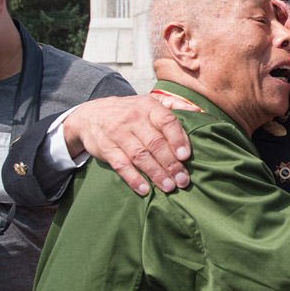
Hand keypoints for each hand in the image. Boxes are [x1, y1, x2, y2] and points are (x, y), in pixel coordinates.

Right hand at [63, 95, 194, 194]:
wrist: (90, 115)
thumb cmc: (130, 111)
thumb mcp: (150, 101)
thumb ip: (174, 104)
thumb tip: (200, 109)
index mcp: (148, 106)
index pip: (166, 121)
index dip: (177, 139)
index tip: (186, 156)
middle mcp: (132, 119)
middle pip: (155, 143)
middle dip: (171, 163)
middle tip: (183, 180)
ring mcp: (117, 134)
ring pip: (140, 156)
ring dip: (156, 173)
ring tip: (169, 187)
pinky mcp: (105, 148)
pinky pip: (120, 164)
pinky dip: (133, 178)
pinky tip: (144, 189)